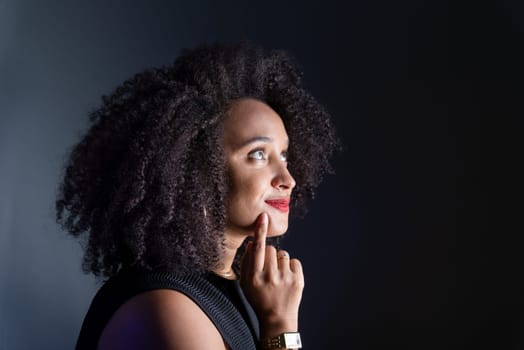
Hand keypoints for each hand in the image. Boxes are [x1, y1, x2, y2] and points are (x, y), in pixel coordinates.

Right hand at [240, 213, 304, 337]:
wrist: (277, 319)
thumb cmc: (259, 299)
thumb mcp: (246, 283)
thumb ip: (246, 262)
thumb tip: (252, 243)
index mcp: (255, 277)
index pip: (257, 249)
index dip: (259, 232)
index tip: (263, 217)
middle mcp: (270, 277)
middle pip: (270, 249)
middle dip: (268, 255)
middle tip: (268, 269)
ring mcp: (285, 278)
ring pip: (282, 254)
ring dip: (280, 261)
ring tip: (278, 276)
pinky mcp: (298, 280)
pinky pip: (294, 261)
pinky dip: (291, 267)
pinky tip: (287, 278)